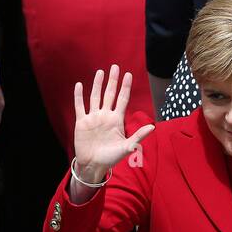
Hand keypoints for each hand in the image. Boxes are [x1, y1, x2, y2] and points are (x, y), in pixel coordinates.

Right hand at [74, 65, 154, 181]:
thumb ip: (138, 136)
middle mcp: (105, 115)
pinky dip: (79, 96)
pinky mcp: (81, 122)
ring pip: (95, 97)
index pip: (122, 99)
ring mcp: (93, 117)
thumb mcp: (127, 147)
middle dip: (112, 81)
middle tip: (115, 67)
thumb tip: (152, 127)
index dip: (125, 87)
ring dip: (97, 84)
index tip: (128, 74)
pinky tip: (79, 85)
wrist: (94, 165)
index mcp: (117, 119)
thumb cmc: (111, 158)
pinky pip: (80, 106)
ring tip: (100, 72)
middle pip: (109, 94)